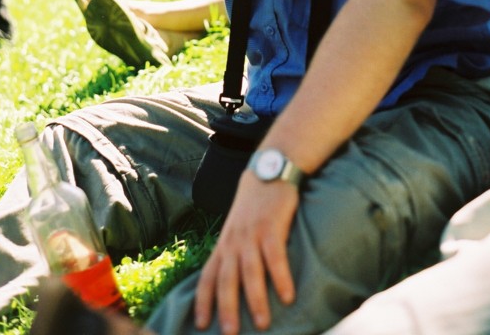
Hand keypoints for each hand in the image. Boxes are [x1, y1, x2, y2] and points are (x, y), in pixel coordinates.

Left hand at [195, 172, 298, 334]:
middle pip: (226, 279)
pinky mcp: (272, 226)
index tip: (201, 325)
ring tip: (263, 324)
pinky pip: (275, 257)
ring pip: (250, 271)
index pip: (207, 276)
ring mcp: (252, 234)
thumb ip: (234, 252)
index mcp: (224, 244)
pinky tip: (288, 296)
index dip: (203, 301)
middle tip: (230, 334)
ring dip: (255, 299)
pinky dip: (280, 277)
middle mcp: (234, 241)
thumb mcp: (237, 228)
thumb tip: (232, 283)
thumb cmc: (254, 205)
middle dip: (227, 308)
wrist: (268, 170)